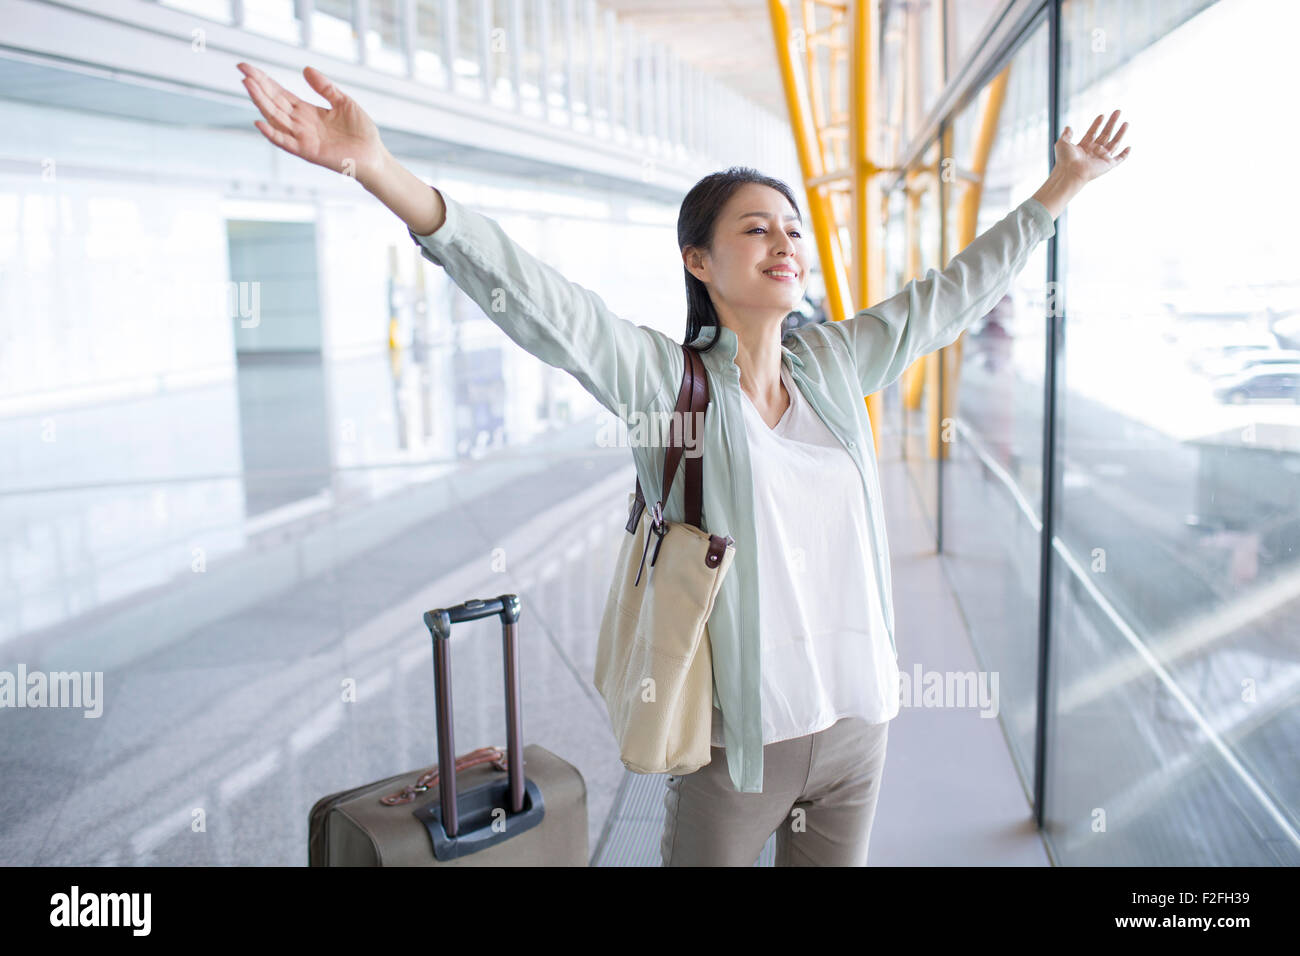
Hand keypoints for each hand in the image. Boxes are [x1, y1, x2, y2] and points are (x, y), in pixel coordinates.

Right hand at [236, 62, 387, 185]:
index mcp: (307, 111)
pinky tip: (259, 122)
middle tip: (242, 70)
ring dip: (261, 103)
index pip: (280, 93)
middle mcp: (300, 124)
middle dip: (257, 87)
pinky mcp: (308, 151)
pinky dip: (272, 134)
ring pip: (276, 118)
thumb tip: (305, 68)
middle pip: (273, 103)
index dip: (264, 81)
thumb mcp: (343, 101)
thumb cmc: (361, 131)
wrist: (374, 155)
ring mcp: (302, 138)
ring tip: (248, 85)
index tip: (247, 67)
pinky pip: (286, 142)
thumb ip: (324, 87)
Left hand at [1054, 109, 1131, 184]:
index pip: (1092, 132)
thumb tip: (1068, 127)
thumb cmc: (1065, 160)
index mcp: (1083, 147)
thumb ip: (1066, 134)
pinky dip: (1125, 154)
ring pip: (1114, 143)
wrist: (1070, 173)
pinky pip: (1119, 159)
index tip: (1102, 115)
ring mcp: (1101, 157)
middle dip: (1112, 123)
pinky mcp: (1108, 164)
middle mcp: (1093, 151)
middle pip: (1105, 134)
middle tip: (1117, 111)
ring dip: (1121, 133)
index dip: (1097, 124)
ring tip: (1126, 122)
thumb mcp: (1062, 143)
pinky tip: (1129, 147)